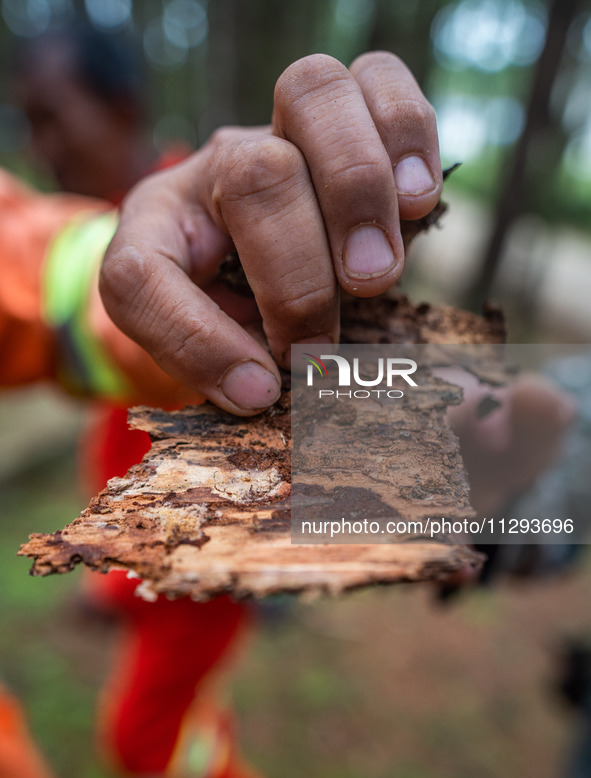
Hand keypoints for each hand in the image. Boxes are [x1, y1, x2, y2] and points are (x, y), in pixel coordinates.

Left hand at [100, 52, 441, 413]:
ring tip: (377, 273)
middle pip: (257, 175)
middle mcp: (225, 162)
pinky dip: (409, 135)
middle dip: (299, 276)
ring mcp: (288, 130)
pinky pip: (380, 80)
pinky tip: (418, 201)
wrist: (244, 244)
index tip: (257, 391)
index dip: (196, 341)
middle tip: (319, 345)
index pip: (146, 274)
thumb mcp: (181, 334)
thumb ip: (199, 357)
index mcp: (161, 222)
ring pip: (313, 95)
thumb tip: (261, 391)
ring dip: (358, 192)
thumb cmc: (214, 292)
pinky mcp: (353, 118)